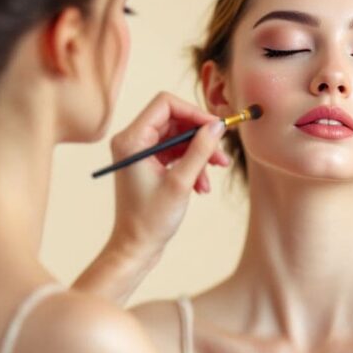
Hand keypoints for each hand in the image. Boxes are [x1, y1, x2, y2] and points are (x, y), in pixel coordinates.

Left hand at [107, 91, 229, 252]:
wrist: (136, 247)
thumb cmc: (151, 219)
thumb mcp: (181, 182)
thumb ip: (200, 150)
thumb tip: (218, 125)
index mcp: (131, 139)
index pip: (166, 104)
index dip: (194, 112)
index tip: (216, 128)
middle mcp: (132, 140)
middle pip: (174, 120)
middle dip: (200, 136)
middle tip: (220, 154)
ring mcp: (140, 152)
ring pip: (178, 137)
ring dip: (199, 153)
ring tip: (215, 172)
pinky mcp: (148, 163)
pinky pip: (175, 153)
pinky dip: (192, 164)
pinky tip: (201, 185)